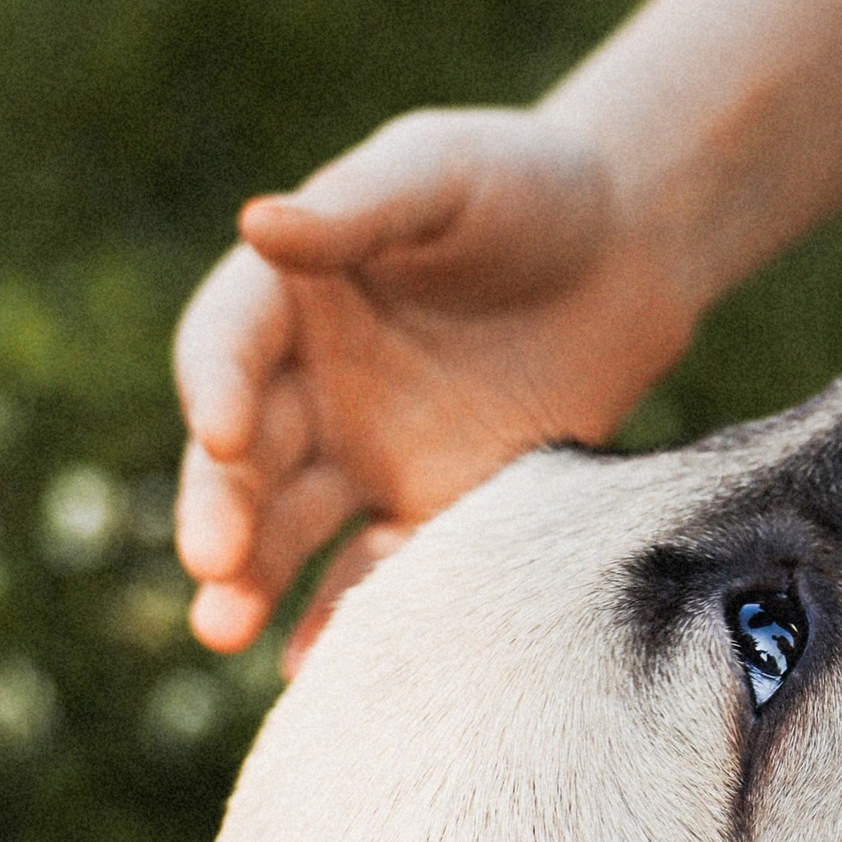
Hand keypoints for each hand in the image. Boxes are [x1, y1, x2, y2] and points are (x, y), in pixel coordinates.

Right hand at [173, 107, 695, 649]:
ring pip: (290, 531)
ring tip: (226, 629)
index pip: (228, 347)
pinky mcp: (431, 510)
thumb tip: (260, 223)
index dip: (217, 389)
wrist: (629, 246)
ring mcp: (363, 457)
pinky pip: (378, 574)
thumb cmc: (528, 184)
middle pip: (244, 460)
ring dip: (254, 582)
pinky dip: (344, 620)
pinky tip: (318, 669)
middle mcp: (308, 386)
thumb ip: (364, 205)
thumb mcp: (446, 172)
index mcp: (288, 295)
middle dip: (220, 512)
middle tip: (212, 565)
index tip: (225, 433)